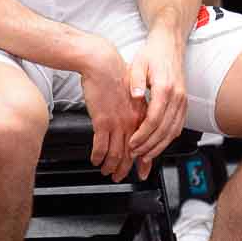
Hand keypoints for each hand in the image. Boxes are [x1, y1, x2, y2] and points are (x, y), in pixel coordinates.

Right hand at [78, 36, 145, 180]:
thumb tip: (134, 121)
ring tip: (106, 172)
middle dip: (126, 168)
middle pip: (132, 152)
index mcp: (141, 114)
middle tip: (120, 176)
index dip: (144, 160)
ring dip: (111, 165)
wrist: (102, 63)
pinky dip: (98, 156)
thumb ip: (135, 109)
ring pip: (117, 153)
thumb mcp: (133, 94)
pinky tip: (95, 160)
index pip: (146, 143)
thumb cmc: (115, 75)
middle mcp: (132, 121)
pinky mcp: (102, 121)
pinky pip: (101, 145)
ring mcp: (118, 122)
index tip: (143, 170)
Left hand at [125, 24, 188, 179]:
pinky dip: (168, 138)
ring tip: (145, 154)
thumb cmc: (153, 54)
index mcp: (165, 88)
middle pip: (165, 130)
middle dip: (149, 145)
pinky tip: (158, 144)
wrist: (169, 45)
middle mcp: (178, 96)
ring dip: (159, 145)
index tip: (131, 143)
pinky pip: (178, 126)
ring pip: (173, 131)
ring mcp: (183, 101)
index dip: (142, 135)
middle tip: (135, 154)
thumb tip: (135, 95)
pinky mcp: (184, 104)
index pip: (154, 119)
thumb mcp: (138, 64)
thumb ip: (135, 80)